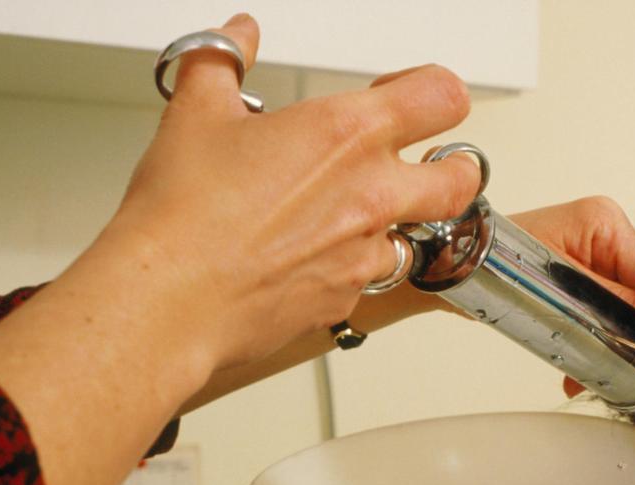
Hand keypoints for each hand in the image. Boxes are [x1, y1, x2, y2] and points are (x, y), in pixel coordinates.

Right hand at [99, 14, 480, 372]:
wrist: (173, 298)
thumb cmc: (184, 213)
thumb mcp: (197, 111)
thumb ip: (223, 60)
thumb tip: (237, 35)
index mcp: (347, 133)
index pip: (442, 97)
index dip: (437, 94)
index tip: (416, 98)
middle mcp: (372, 194)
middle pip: (460, 179)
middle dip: (451, 170)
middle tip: (426, 167)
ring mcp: (366, 253)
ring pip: (416, 236)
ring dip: (394, 225)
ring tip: (346, 218)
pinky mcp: (349, 299)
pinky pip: (369, 279)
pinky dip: (351, 266)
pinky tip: (309, 258)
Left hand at [508, 198, 634, 399]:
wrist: (454, 265)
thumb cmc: (491, 263)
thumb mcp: (562, 292)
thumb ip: (612, 308)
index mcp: (605, 221)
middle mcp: (603, 234)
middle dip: (624, 336)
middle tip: (611, 369)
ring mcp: (591, 255)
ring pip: (619, 309)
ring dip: (606, 345)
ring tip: (584, 372)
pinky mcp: (578, 275)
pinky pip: (599, 312)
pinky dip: (590, 340)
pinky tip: (575, 367)